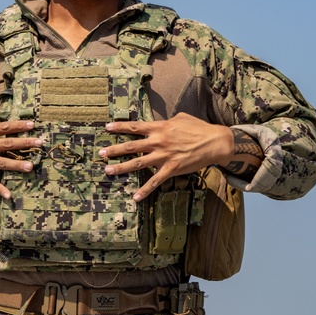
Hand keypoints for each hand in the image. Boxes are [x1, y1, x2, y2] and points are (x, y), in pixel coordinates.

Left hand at [99, 113, 233, 201]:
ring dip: (121, 167)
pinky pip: (155, 181)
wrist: (214, 142)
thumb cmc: (198, 128)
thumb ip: (166, 121)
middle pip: (131, 146)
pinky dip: (145, 190)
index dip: (119, 127)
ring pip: (138, 163)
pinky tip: (135, 197)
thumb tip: (160, 122)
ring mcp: (164, 156)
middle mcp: (158, 141)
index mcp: (159, 127)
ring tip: (108, 171)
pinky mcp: (171, 169)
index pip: (135, 127)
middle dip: (114, 150)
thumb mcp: (180, 117)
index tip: (107, 128)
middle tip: (101, 153)